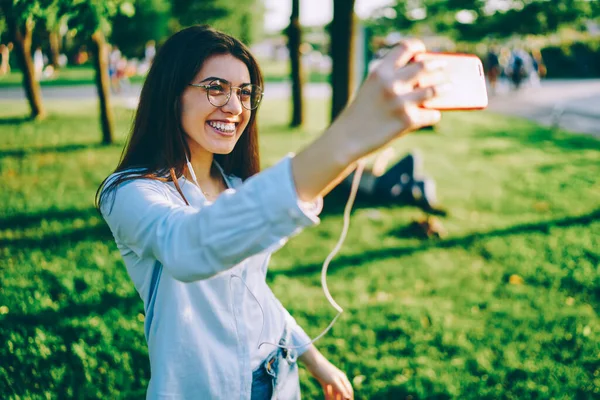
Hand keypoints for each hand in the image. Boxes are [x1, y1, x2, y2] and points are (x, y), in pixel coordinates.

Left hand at [300, 346, 353, 399]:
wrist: (314, 363)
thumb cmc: (325, 370)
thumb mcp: (334, 381)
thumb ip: (341, 389)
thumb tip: (348, 397)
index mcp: (343, 379)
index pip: (349, 390)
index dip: (350, 398)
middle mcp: (338, 380)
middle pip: (342, 392)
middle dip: (342, 399)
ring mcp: (331, 381)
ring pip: (335, 393)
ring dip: (335, 399)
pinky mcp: (325, 382)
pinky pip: (328, 391)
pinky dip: (328, 397)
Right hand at [331, 38, 447, 159]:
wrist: (347, 139)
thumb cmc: (362, 113)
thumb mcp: (372, 88)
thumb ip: (393, 79)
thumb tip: (427, 78)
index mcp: (381, 71)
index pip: (406, 47)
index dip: (418, 46)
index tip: (422, 51)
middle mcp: (392, 83)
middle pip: (426, 66)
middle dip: (438, 66)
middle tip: (443, 68)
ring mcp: (401, 102)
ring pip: (435, 89)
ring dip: (444, 88)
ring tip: (448, 87)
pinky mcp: (408, 120)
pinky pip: (432, 114)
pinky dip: (433, 114)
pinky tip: (431, 115)